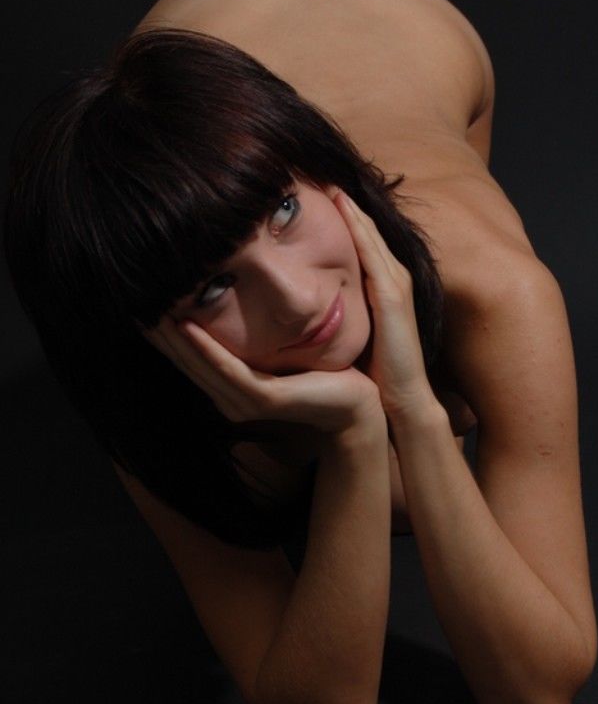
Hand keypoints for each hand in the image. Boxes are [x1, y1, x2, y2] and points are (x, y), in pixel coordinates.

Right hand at [141, 315, 383, 434]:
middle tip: (133, 298)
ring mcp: (244, 401)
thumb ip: (256, 333)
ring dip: (172, 336)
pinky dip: (204, 348)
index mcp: (232, 386)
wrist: (359, 407)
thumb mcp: (281, 348)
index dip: (164, 330)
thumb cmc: (324, 374)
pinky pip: (227, 369)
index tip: (143, 299)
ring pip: (198, 363)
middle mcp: (230, 397)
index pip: (189, 356)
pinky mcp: (263, 400)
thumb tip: (237, 295)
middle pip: (184, 359)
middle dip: (159, 330)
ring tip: (149, 308)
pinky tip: (186, 326)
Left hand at [333, 190, 437, 419]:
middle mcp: (395, 276)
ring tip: (327, 179)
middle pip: (366, 228)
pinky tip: (341, 206)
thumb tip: (302, 299)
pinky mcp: (392, 296)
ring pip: (370, 233)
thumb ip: (336, 308)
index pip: (361, 239)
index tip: (314, 192)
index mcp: (385, 284)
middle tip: (317, 172)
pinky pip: (372, 253)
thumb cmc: (375, 371)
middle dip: (345, 200)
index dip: (341, 214)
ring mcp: (397, 283)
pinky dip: (358, 228)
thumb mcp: (351, 329)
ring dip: (350, 205)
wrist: (401, 399)